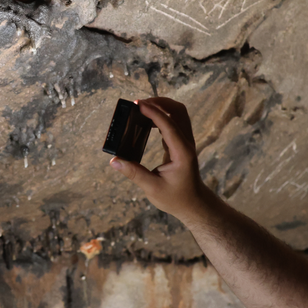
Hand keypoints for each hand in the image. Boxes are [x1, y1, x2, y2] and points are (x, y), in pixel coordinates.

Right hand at [109, 97, 214, 221]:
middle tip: (138, 103)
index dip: (153, 112)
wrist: (194, 204)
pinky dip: (161, 116)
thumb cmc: (175, 198)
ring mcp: (186, 142)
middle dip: (159, 102)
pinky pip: (174, 122)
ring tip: (141, 108)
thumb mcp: (152, 188)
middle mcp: (187, 143)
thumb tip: (114, 161)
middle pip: (178, 111)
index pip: (168, 125)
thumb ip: (134, 173)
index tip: (138, 104)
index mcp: (182, 152)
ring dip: (161, 106)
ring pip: (178, 113)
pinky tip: (146, 120)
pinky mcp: (182, 143)